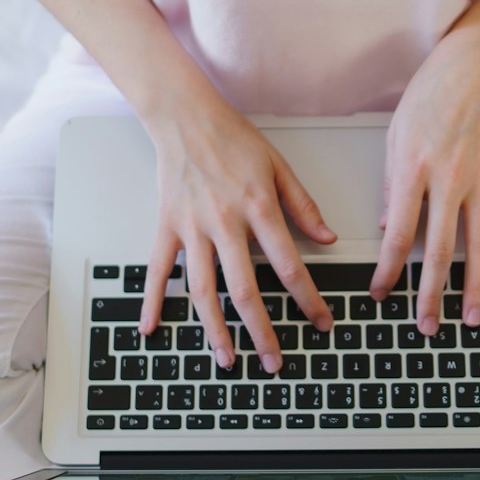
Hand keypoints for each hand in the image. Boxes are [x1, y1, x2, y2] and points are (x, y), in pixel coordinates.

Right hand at [140, 92, 336, 372]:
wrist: (186, 117)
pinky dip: (153, 300)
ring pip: (203, 290)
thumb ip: (303, 206)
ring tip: (228, 360)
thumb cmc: (234, 138)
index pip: (289, 266)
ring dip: (216, 330)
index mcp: (258, 209)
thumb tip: (328, 238)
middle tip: (275, 362)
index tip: (322, 323)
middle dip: (263, 332)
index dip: (309, 300)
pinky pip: (158, 270)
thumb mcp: (279, 167)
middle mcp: (224, 224)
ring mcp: (192, 229)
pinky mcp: (167, 228)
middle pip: (245, 290)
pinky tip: (151, 327)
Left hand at [370, 35, 479, 330]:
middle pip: (439, 251)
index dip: (388, 271)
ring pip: (479, 245)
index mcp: (413, 171)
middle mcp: (449, 181)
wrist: (474, 66)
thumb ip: (392, 186)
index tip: (381, 293)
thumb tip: (389, 226)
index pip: (397, 235)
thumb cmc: (429, 96)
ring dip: (474, 287)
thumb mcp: (394, 137)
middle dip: (430, 294)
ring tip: (471, 318)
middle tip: (426, 326)